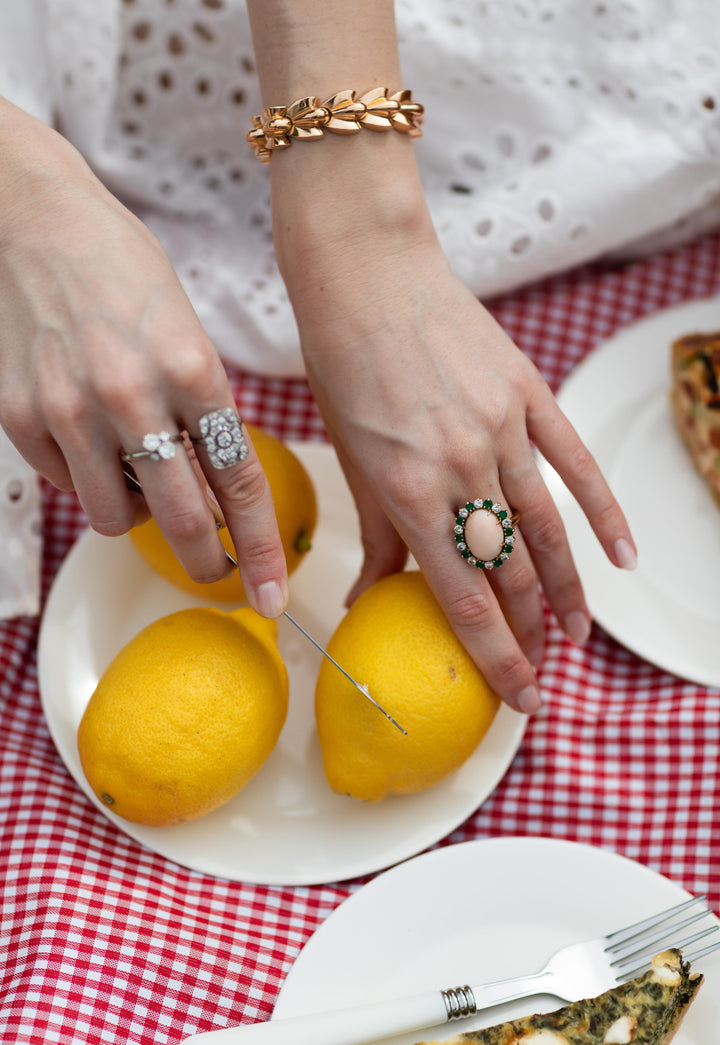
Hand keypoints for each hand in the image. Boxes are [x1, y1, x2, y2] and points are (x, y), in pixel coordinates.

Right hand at [0, 99, 286, 616]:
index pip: (239, 481)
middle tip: (218, 573)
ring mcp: (70, 410)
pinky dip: (91, 482)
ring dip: (139, 516)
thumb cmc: (123, 271)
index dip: (262, 548)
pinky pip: (69, 488)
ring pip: (116, 520)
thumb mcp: (187, 332)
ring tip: (142, 477)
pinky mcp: (20, 418)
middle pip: (183, 521)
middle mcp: (132, 396)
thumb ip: (204, 410)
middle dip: (208, 564)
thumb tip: (212, 491)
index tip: (273, 593)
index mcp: (191, 368)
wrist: (31, 219)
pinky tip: (94, 443)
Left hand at [271, 139, 635, 712]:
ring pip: (547, 530)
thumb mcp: (349, 459)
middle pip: (510, 573)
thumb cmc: (343, 368)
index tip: (518, 697)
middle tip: (541, 672)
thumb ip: (375, 537)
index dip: (495, 656)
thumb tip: (370, 601)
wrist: (368, 276)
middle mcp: (462, 468)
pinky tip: (622, 556)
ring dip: (567, 591)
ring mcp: (502, 430)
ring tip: (578, 635)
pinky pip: (575, 465)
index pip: (463, 598)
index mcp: (409, 491)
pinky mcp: (527, 395)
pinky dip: (602, 512)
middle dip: (530, 634)